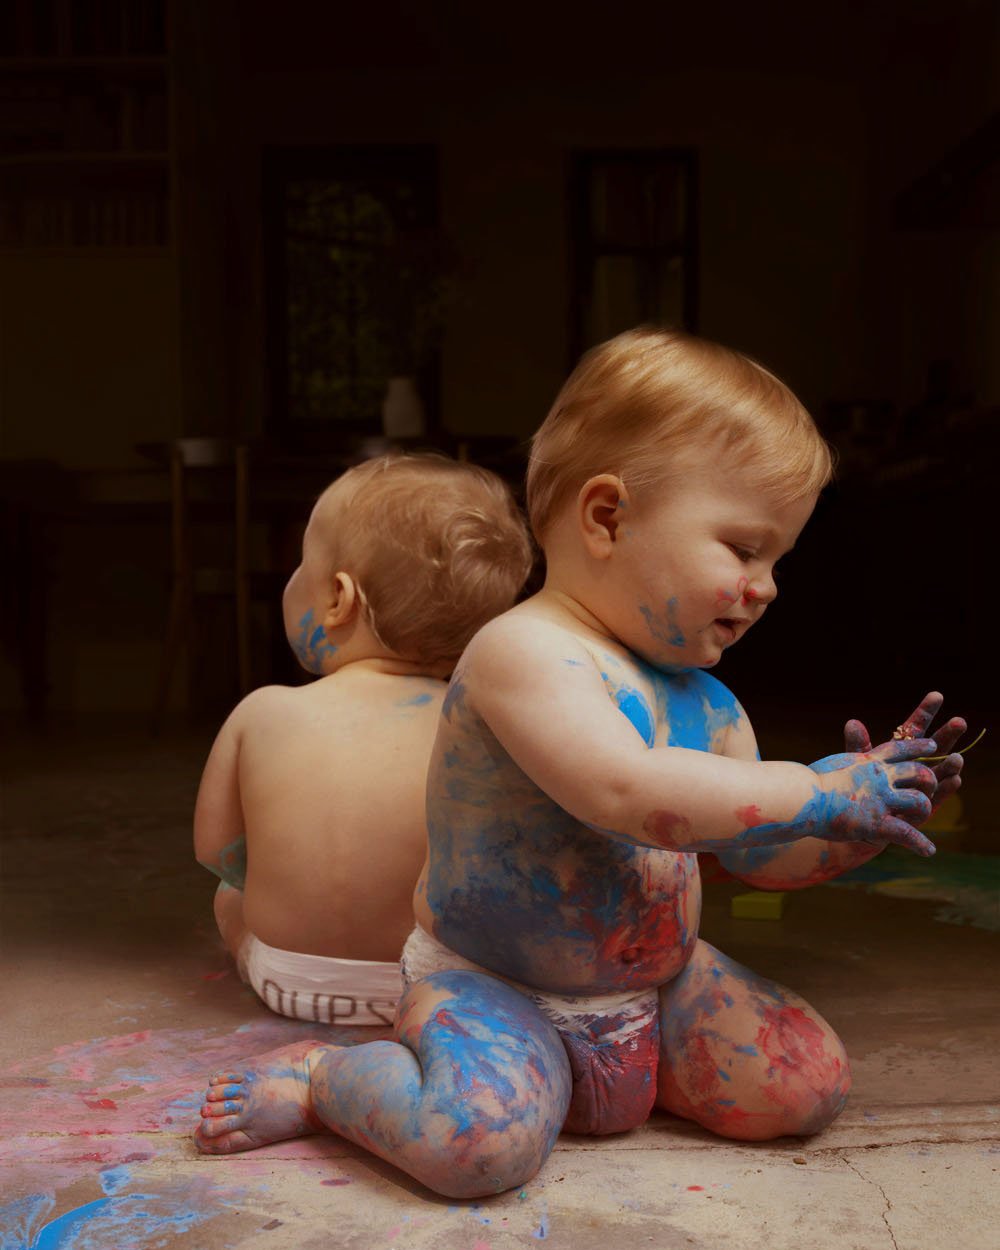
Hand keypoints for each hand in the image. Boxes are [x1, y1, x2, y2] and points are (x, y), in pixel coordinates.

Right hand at [811, 736, 937, 855]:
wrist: (800, 796)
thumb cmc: (806, 782)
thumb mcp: (832, 765)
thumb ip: (848, 765)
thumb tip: (845, 764)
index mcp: (868, 761)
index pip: (902, 748)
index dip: (920, 746)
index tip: (934, 745)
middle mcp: (879, 777)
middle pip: (920, 772)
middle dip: (930, 781)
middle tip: (929, 789)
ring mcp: (880, 800)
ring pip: (919, 802)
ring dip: (924, 811)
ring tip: (921, 817)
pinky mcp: (876, 823)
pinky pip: (907, 834)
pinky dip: (920, 844)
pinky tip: (929, 851)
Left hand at [841, 691, 965, 813]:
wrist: (855, 821)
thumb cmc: (857, 788)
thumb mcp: (858, 765)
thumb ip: (858, 746)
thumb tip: (852, 723)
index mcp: (901, 750)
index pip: (915, 728)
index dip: (925, 712)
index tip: (936, 695)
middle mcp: (916, 765)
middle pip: (936, 746)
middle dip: (948, 735)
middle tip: (959, 722)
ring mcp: (922, 785)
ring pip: (940, 772)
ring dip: (950, 764)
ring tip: (957, 757)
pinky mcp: (923, 807)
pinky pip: (938, 797)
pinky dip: (947, 788)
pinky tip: (955, 780)